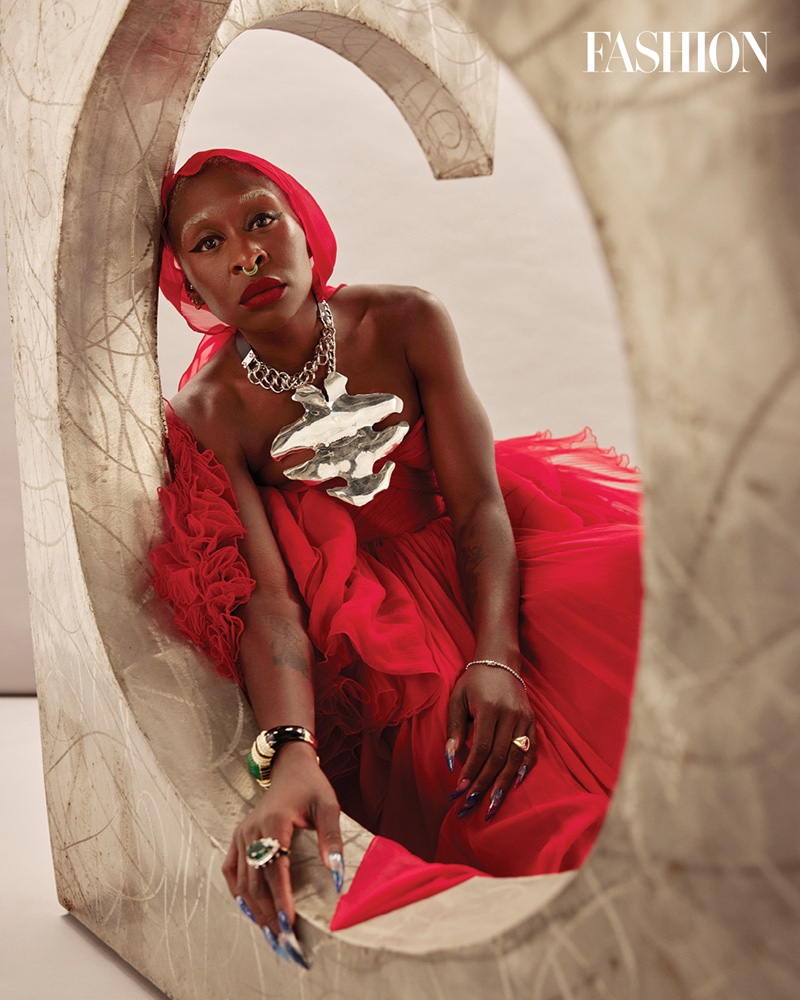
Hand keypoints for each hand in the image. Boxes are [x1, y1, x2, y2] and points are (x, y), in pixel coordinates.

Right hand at [222, 742, 343, 966]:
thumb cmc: (311, 786)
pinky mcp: (239, 837)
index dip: (280, 897)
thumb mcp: (329, 805)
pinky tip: (249, 910)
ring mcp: (242, 834)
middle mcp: (252, 830)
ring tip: (271, 932)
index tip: (288, 922)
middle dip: (268, 912)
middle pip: (256, 880)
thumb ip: (332, 838)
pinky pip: (231, 871)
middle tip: (284, 939)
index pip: (275, 868)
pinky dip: (238, 893)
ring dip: (255, 908)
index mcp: (274, 822)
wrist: (290, 768)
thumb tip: (335, 873)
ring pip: (242, 881)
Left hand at [445, 663, 536, 820]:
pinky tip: (515, 784)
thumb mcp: (457, 699)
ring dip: (503, 783)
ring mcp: (524, 718)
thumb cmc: (473, 682)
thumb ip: (454, 730)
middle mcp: (510, 714)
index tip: (460, 789)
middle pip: (499, 758)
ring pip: (516, 758)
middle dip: (485, 783)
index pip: (482, 748)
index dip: (471, 771)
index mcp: (489, 708)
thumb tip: (449, 761)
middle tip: (472, 803)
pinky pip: (531, 750)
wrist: (500, 662)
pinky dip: (524, 768)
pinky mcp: (532, 721)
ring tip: (492, 803)